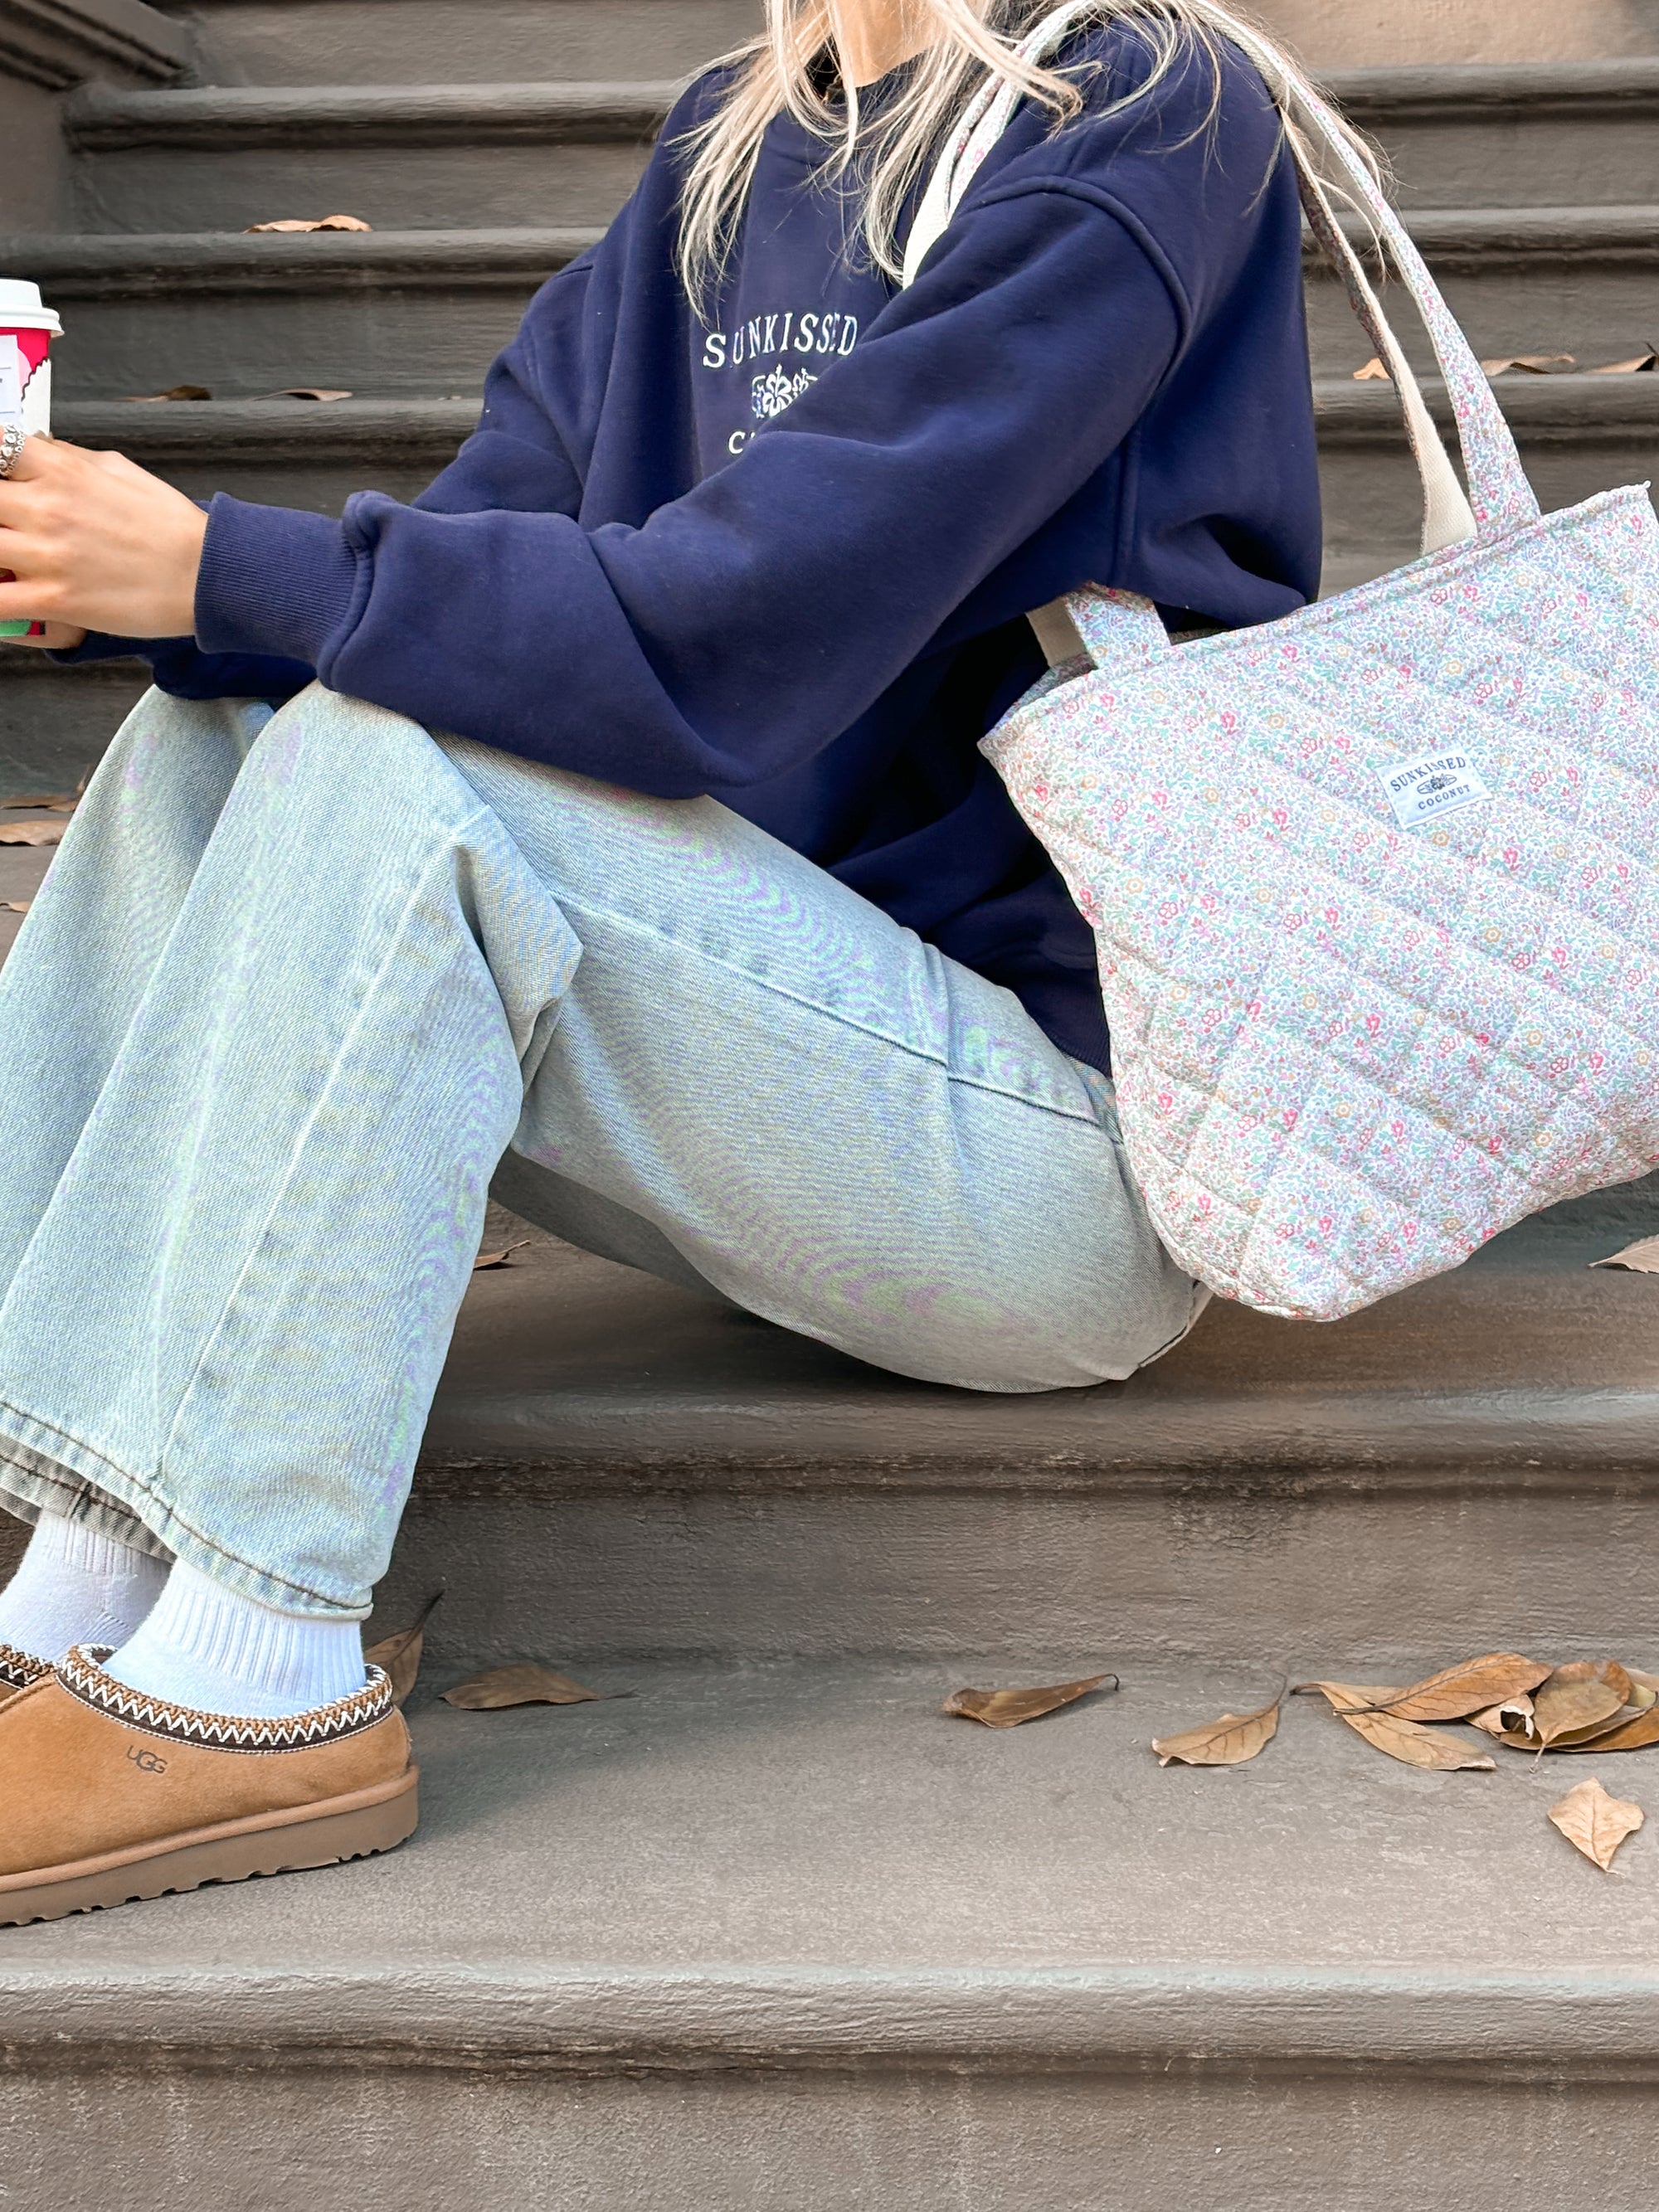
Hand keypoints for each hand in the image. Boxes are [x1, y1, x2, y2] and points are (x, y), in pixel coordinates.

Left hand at [0, 434, 206, 642]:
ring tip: (9, 562)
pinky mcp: (55, 600)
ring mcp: (47, 555)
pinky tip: (5, 594)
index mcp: (60, 471)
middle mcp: (46, 508)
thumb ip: (68, 458)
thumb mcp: (119, 469)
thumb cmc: (170, 525)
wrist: (206, 574)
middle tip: (8, 527)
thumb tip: (37, 449)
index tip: (0, 479)